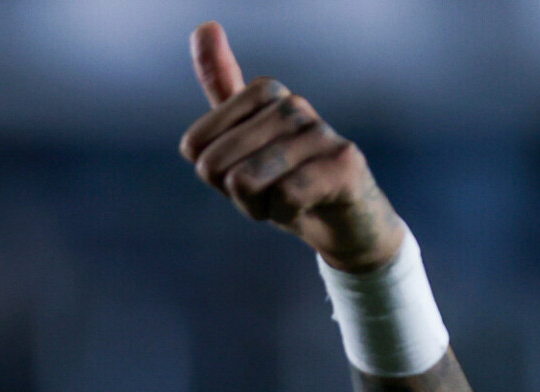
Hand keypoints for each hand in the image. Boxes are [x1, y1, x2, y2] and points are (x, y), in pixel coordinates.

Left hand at [179, 21, 405, 273]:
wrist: (345, 220)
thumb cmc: (288, 177)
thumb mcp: (244, 133)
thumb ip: (221, 84)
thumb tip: (204, 24)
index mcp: (265, 92)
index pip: (194, 147)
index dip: (214, 175)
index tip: (247, 170)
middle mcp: (294, 104)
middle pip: (214, 165)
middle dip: (233, 194)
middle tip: (269, 190)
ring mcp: (320, 132)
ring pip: (244, 181)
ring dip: (259, 206)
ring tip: (288, 197)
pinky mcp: (342, 164)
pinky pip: (282, 198)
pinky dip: (285, 214)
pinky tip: (308, 206)